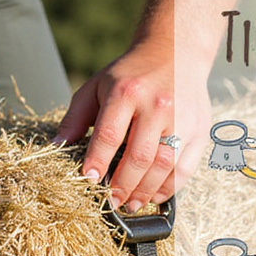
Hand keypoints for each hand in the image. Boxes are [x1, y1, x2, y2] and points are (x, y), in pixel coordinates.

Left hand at [53, 40, 209, 211]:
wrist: (176, 51)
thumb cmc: (131, 74)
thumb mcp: (97, 86)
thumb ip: (76, 116)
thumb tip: (56, 146)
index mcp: (128, 92)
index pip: (110, 134)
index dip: (98, 161)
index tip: (88, 181)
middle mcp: (158, 105)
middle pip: (139, 155)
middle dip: (123, 185)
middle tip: (111, 202)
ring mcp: (182, 118)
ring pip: (164, 165)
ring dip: (146, 191)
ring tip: (131, 204)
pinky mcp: (199, 130)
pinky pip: (185, 167)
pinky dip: (170, 187)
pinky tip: (154, 195)